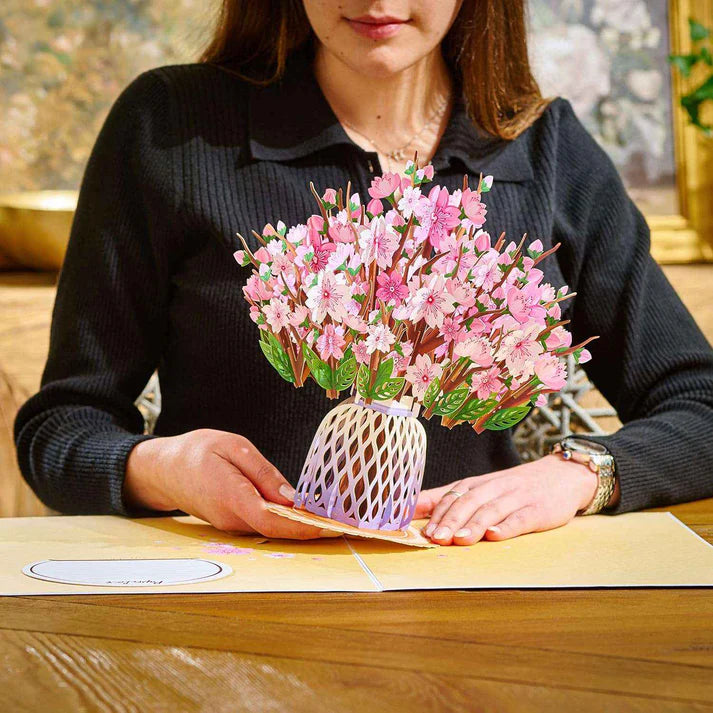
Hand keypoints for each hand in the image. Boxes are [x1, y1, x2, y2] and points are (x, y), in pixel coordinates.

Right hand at [123, 429, 338, 538]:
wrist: (163, 470)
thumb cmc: (197, 452)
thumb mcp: (234, 448)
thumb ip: (263, 473)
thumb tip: (292, 497)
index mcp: (232, 497)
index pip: (274, 521)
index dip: (305, 527)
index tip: (333, 527)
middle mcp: (233, 519)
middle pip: (279, 530)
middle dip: (313, 529)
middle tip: (349, 525)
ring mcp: (232, 525)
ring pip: (273, 530)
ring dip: (303, 527)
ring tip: (336, 519)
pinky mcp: (234, 524)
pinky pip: (265, 525)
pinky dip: (287, 522)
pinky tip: (307, 515)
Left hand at [414, 454, 598, 545]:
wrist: (563, 475)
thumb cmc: (516, 487)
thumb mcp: (484, 488)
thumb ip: (452, 498)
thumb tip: (414, 508)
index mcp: (479, 484)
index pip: (452, 494)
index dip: (436, 511)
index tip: (420, 528)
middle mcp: (495, 487)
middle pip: (469, 502)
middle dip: (450, 520)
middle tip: (435, 538)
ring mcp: (517, 497)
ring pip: (491, 510)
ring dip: (474, 525)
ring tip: (458, 540)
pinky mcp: (538, 510)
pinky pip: (521, 517)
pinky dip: (507, 527)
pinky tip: (495, 536)